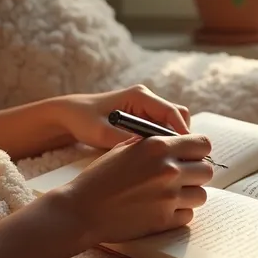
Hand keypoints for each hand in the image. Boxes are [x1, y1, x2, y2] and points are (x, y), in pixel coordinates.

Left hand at [56, 85, 190, 149]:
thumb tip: (153, 154)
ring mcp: (147, 108)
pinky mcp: (144, 118)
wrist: (71, 115)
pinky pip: (161, 130)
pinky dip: (162, 143)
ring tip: (163, 162)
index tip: (186, 153)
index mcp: (140, 96)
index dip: (183, 133)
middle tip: (175, 161)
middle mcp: (147, 99)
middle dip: (180, 138)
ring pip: (172, 125)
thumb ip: (129, 142)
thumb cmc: (84, 120)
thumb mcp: (103, 134)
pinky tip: (153, 158)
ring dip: (171, 142)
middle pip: (178, 117)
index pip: (173, 112)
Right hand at [58, 133, 212, 245]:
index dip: (199, 150)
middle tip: (182, 177)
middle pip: (207, 171)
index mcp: (159, 147)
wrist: (81, 210)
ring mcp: (168, 197)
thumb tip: (174, 139)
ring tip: (171, 194)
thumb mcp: (124, 148)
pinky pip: (189, 215)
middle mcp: (168, 170)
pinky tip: (163, 209)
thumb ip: (152, 142)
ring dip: (189, 194)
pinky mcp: (164, 220)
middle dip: (196, 173)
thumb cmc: (99, 177)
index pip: (203, 144)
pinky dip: (179, 213)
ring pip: (201, 195)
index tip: (192, 156)